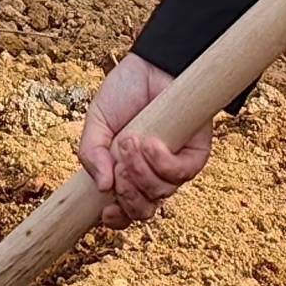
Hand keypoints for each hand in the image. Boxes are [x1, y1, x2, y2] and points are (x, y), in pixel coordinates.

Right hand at [76, 52, 212, 226]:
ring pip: (160, 194)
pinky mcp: (194, 155)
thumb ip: (91, 154)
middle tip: (118, 165)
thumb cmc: (123, 94)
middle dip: (128, 195)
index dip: (116, 220)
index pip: (124, 213)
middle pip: (143, 211)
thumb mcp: (96, 124)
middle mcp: (151, 177)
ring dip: (140, 171)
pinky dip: (161, 162)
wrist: (150, 65)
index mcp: (126, 175)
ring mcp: (173, 168)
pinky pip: (180, 174)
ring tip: (130, 141)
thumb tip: (102, 187)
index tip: (105, 211)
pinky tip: (151, 142)